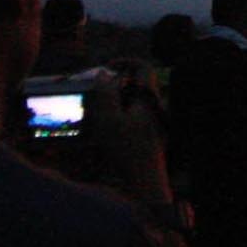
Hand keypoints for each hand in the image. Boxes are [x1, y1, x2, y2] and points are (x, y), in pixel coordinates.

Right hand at [89, 60, 174, 204]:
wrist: (145, 184)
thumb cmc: (127, 151)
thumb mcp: (109, 119)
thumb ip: (106, 94)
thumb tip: (105, 74)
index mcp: (149, 99)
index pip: (143, 67)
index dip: (125, 62)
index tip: (106, 69)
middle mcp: (154, 108)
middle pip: (135, 85)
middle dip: (113, 85)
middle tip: (92, 94)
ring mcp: (152, 123)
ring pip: (131, 103)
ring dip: (112, 104)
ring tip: (92, 113)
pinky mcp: (147, 138)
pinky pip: (131, 120)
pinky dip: (116, 119)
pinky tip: (99, 132)